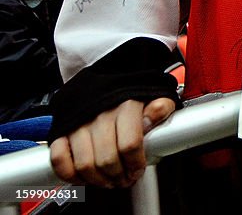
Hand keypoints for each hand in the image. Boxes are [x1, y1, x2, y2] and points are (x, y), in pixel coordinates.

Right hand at [50, 98, 174, 187]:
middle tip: (124, 180)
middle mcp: (100, 115)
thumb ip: (160, 107)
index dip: (135, 164)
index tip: (138, 170)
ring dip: (98, 180)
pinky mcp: (62, 131)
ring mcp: (78, 124)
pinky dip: (69, 175)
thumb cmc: (128, 96)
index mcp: (125, 106)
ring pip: (84, 164)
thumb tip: (157, 113)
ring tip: (109, 181)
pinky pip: (59, 159)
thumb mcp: (152, 97)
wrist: (102, 83)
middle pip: (107, 159)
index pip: (130, 144)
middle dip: (118, 177)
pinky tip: (84, 178)